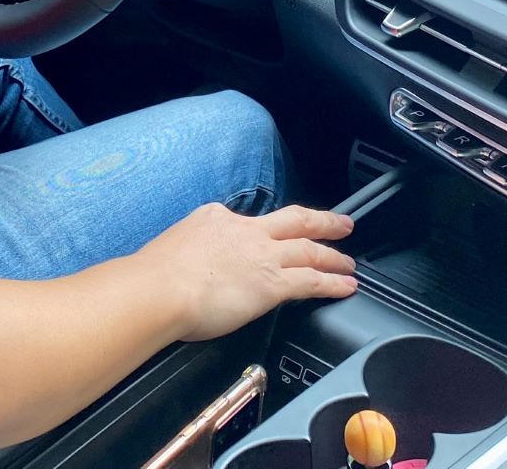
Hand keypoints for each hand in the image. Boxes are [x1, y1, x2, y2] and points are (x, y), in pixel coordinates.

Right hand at [139, 203, 356, 342]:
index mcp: (217, 218)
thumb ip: (192, 251)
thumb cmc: (157, 275)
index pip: (250, 221)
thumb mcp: (175, 246)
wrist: (160, 288)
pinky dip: (334, 283)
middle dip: (322, 221)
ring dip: (333, 255)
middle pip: (295, 220)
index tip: (271, 236)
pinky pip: (312, 281)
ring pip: (309, 250)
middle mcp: (245, 231)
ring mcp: (262, 256)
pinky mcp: (273, 284)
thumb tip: (191, 265)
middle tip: (343, 223)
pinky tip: (346, 286)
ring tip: (349, 262)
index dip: (266, 230)